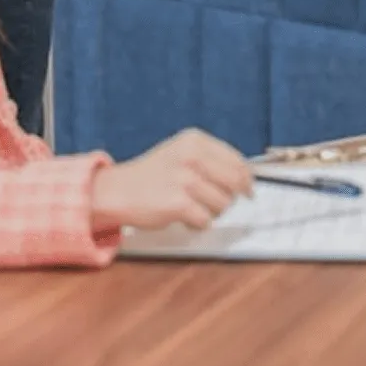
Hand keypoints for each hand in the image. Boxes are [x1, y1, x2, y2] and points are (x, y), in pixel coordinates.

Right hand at [90, 128, 252, 232]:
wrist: (118, 190)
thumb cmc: (152, 175)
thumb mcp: (181, 153)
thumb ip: (211, 160)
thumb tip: (245, 178)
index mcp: (195, 141)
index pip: (236, 160)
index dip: (246, 178)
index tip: (248, 189)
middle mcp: (191, 156)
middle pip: (235, 182)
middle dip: (231, 197)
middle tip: (219, 203)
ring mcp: (185, 179)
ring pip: (223, 204)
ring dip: (211, 212)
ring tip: (192, 207)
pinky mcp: (178, 203)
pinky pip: (206, 220)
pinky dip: (198, 224)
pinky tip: (184, 218)